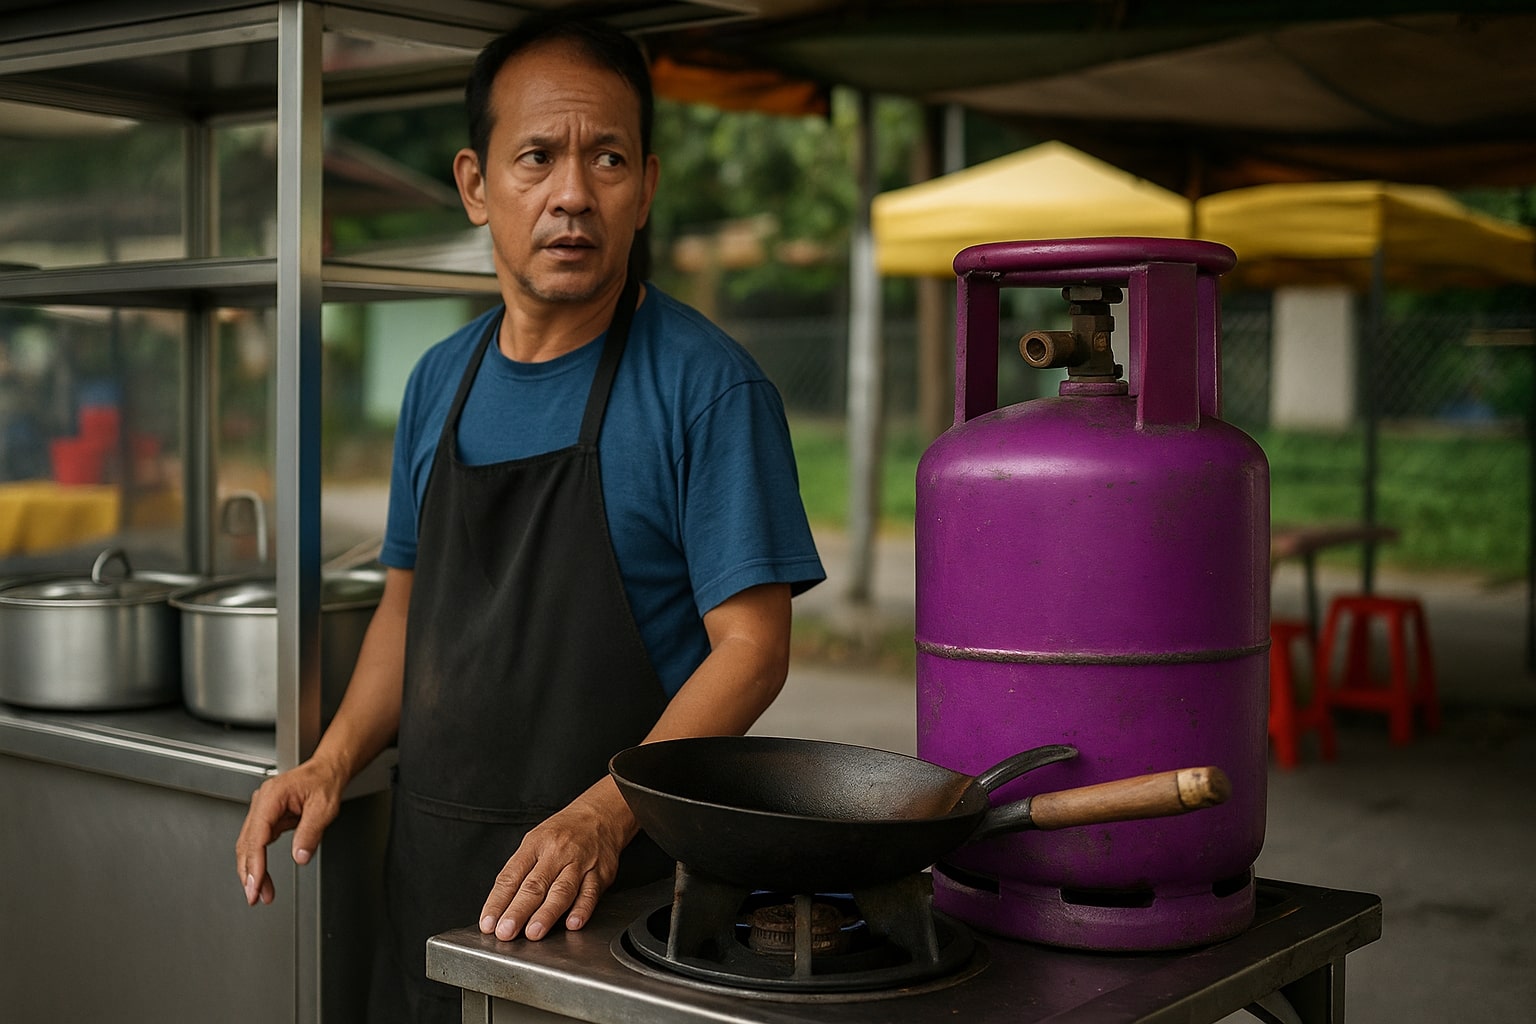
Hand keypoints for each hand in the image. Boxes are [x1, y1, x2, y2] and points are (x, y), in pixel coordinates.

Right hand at [234, 757, 347, 906]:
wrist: (326, 771)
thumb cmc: (324, 782)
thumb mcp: (324, 808)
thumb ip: (310, 833)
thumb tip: (300, 856)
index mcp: (272, 797)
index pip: (257, 835)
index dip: (255, 863)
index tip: (255, 884)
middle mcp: (262, 802)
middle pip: (247, 843)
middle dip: (249, 873)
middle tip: (254, 896)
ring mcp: (262, 809)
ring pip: (248, 845)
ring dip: (252, 870)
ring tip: (260, 892)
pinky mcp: (266, 817)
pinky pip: (257, 842)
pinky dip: (258, 861)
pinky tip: (262, 877)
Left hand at [478, 781, 635, 940]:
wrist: (601, 815)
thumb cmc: (563, 832)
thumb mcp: (535, 841)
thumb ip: (520, 872)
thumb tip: (500, 907)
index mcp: (535, 845)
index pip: (511, 876)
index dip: (497, 901)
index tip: (488, 923)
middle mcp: (556, 853)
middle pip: (535, 885)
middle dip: (518, 911)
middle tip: (505, 931)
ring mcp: (579, 864)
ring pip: (562, 890)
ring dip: (546, 914)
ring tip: (533, 932)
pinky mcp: (600, 874)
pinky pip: (590, 893)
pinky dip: (582, 909)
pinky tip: (572, 923)